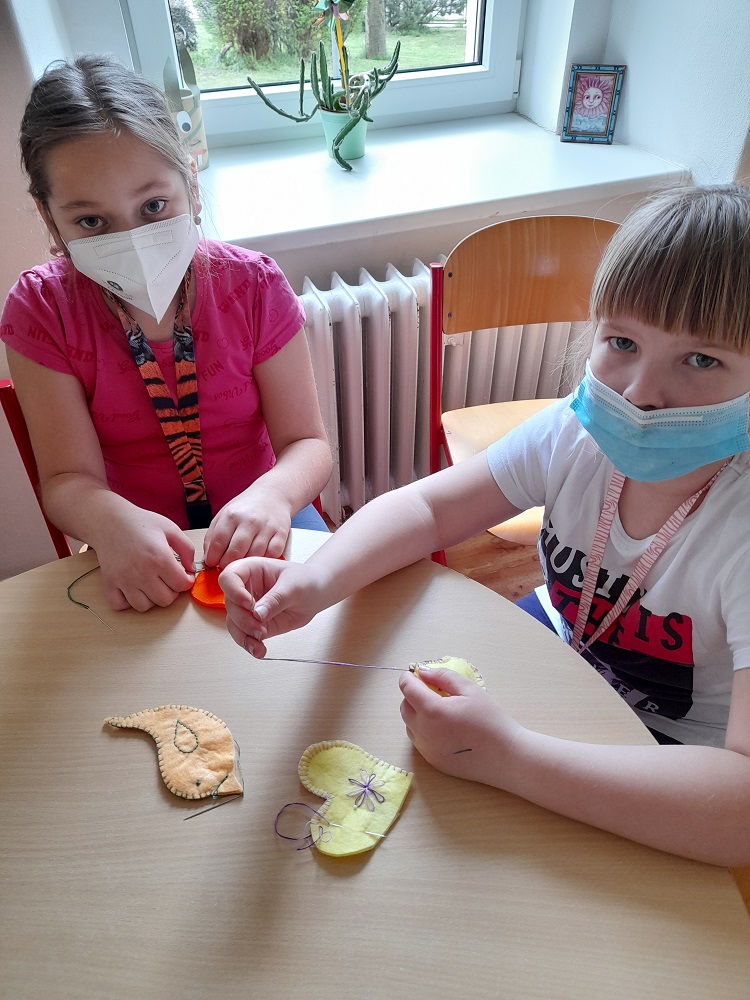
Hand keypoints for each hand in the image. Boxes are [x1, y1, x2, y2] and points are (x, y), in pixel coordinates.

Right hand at [88, 508, 195, 611]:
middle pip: (165, 600)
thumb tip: (191, 569)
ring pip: (144, 606)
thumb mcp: (171, 529)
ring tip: (152, 584)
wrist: (110, 520)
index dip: (187, 580)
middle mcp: (142, 573)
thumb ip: (187, 549)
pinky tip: (133, 588)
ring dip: (151, 598)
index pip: (182, 585)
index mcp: (159, 558)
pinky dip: (128, 602)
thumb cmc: (141, 523)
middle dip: (172, 591)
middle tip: (168, 579)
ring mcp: (124, 580)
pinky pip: (121, 605)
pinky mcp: (109, 583)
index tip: (183, 574)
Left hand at [203, 485, 292, 568]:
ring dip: (246, 563)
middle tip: (226, 567)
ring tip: (241, 562)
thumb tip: (208, 558)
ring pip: (254, 556)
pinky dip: (264, 559)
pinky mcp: (281, 534)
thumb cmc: (247, 507)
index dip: (213, 558)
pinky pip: (272, 555)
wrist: (273, 495)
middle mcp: (250, 521)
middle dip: (228, 564)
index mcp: (232, 515)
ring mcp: (267, 528)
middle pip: (235, 552)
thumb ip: (213, 536)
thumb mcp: (224, 515)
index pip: (218, 542)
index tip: (212, 563)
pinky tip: (258, 556)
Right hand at [219, 558, 326, 655]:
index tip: (249, 604)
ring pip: (233, 622)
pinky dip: (249, 645)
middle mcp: (245, 588)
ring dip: (244, 636)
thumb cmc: (305, 581)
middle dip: (244, 620)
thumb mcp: (294, 586)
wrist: (316, 594)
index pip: (229, 577)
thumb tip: (257, 614)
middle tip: (262, 629)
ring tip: (260, 644)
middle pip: (230, 604)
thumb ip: (276, 599)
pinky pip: (243, 635)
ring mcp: (248, 607)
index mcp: (251, 569)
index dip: (234, 591)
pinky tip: (259, 651)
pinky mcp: (254, 623)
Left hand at [399, 666, 522, 785]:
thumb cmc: (490, 719)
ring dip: (417, 713)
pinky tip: (444, 728)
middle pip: (404, 707)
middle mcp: (423, 731)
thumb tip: (422, 671)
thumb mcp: (469, 690)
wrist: (505, 756)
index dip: (408, 677)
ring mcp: (426, 749)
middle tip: (432, 691)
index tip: (416, 673)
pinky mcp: (432, 761)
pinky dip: (423, 730)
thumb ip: (443, 676)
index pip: (407, 689)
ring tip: (440, 710)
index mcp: (432, 710)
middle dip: (412, 695)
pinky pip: (419, 740)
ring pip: (409, 725)